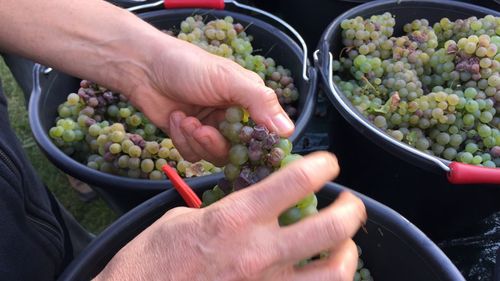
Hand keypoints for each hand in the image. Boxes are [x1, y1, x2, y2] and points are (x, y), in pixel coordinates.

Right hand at [94, 152, 366, 280]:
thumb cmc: (151, 261)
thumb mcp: (182, 219)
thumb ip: (222, 211)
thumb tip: (243, 206)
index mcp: (236, 219)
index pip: (295, 181)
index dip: (321, 166)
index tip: (328, 163)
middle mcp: (259, 252)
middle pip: (331, 227)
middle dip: (352, 209)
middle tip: (350, 203)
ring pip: (334, 272)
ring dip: (348, 253)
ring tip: (344, 244)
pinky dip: (321, 280)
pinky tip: (317, 273)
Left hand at [123, 36, 293, 165]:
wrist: (144, 68)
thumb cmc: (188, 65)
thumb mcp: (228, 79)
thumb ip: (260, 102)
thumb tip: (287, 130)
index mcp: (249, 102)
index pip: (265, 133)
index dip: (257, 146)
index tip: (246, 150)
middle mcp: (232, 118)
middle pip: (238, 151)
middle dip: (216, 143)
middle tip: (202, 130)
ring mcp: (211, 130)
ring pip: (214, 156)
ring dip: (196, 140)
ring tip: (184, 119)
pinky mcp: (190, 138)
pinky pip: (193, 154)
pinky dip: (182, 139)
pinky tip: (175, 119)